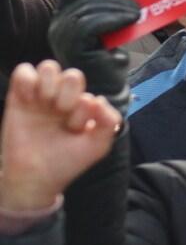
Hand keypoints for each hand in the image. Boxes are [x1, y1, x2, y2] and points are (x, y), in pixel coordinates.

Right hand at [0, 61, 120, 212]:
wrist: (33, 178)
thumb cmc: (65, 162)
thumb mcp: (96, 146)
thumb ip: (109, 121)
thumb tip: (99, 99)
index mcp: (83, 108)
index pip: (89, 92)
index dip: (84, 109)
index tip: (75, 128)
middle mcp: (63, 99)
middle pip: (73, 75)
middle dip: (69, 94)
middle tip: (61, 113)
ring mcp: (40, 97)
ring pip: (49, 67)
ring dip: (49, 84)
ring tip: (45, 104)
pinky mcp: (17, 98)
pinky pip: (23, 71)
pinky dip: (26, 80)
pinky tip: (28, 99)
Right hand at [46, 0, 138, 110]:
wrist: (109, 87)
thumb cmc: (111, 59)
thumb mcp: (110, 29)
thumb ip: (108, 11)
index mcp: (64, 19)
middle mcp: (58, 26)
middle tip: (135, 0)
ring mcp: (63, 36)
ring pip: (89, 10)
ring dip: (117, 7)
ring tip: (137, 11)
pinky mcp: (72, 46)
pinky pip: (91, 24)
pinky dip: (113, 18)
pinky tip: (130, 19)